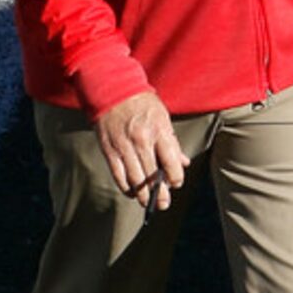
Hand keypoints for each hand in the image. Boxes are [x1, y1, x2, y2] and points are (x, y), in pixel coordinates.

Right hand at [93, 91, 187, 212]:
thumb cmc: (141, 103)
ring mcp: (124, 146)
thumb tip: (183, 163)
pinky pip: (118, 175)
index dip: (176, 179)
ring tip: (147, 202)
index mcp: (159, 132)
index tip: (175, 183)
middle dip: (160, 194)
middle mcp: (142, 141)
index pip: (172, 164)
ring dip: (142, 195)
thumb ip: (172, 142)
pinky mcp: (109, 149)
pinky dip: (125, 187)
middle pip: (153, 176)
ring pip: (135, 180)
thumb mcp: (162, 117)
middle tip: (163, 204)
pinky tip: (131, 192)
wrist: (112, 89)